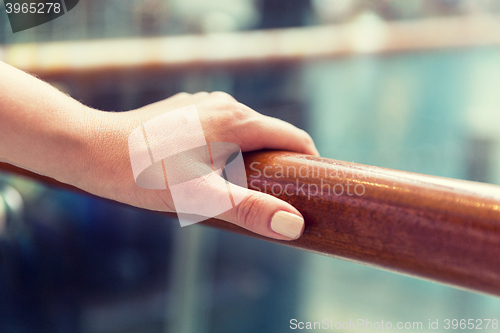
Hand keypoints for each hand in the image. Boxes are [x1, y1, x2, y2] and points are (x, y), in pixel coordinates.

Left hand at [80, 92, 319, 239]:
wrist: (94, 149)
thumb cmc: (147, 175)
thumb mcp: (202, 198)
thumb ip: (250, 210)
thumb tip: (293, 225)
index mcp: (238, 121)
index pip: (293, 136)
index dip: (310, 160)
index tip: (315, 185)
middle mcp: (225, 105)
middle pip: (270, 132)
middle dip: (282, 162)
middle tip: (283, 195)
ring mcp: (204, 105)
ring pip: (245, 130)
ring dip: (255, 155)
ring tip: (249, 187)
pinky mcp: (187, 111)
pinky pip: (222, 127)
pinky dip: (231, 147)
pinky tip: (216, 170)